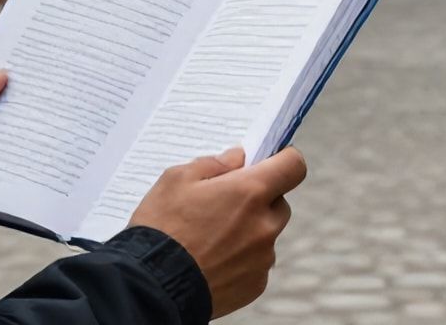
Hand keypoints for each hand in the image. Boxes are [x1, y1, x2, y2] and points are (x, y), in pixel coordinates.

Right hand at [129, 147, 307, 316]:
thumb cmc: (161, 229)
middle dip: (259, 200)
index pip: (293, 166)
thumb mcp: (176, 180)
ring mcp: (262, 258)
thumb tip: (238, 159)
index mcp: (250, 192)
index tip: (268, 163)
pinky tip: (213, 260)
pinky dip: (242, 259)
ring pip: (267, 235)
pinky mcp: (256, 284)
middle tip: (225, 205)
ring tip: (212, 238)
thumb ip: (214, 164)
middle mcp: (264, 225)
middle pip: (279, 203)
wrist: (151, 287)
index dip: (283, 160)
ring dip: (250, 231)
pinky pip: (257, 263)